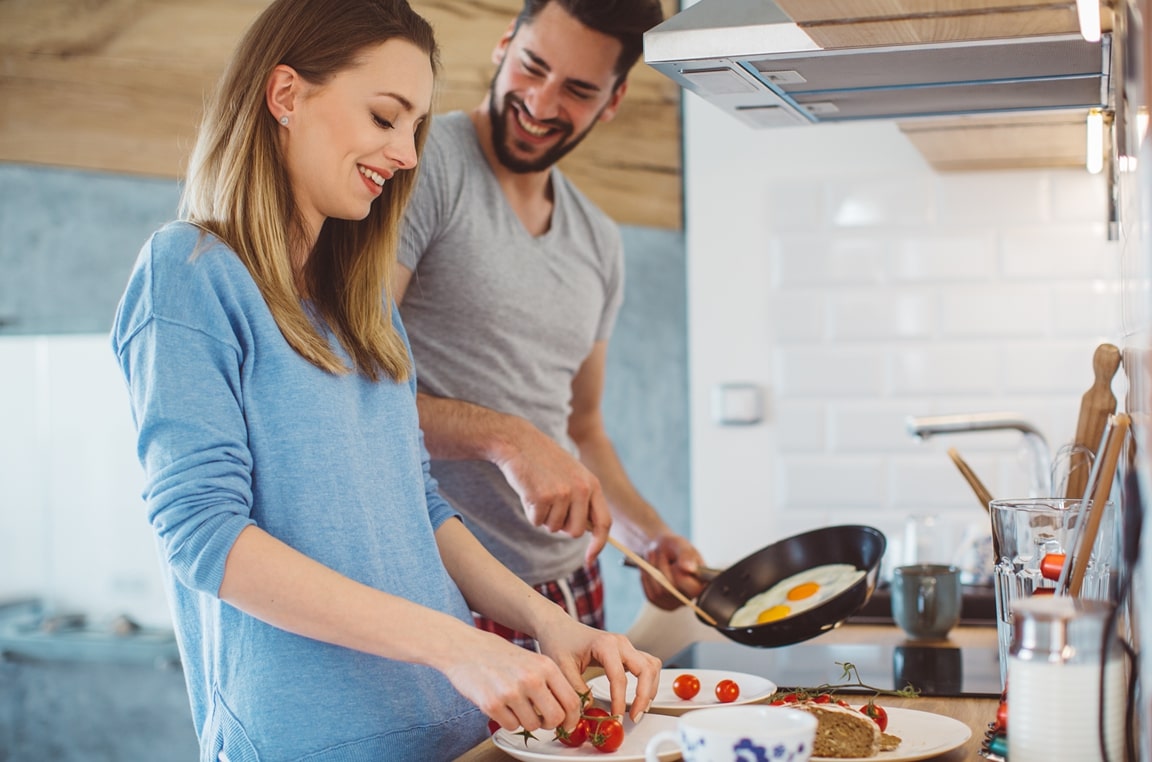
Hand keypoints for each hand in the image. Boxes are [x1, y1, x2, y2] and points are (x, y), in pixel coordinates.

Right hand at [441, 628, 584, 734]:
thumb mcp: (532, 660)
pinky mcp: (492, 704)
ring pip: (533, 726)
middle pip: (555, 718)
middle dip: (550, 724)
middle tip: (541, 719)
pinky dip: (508, 720)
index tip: (568, 724)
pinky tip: (501, 705)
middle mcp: (531, 678)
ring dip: (526, 721)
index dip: (572, 718)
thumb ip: (550, 682)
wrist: (465, 647)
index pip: (572, 701)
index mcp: (545, 665)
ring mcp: (511, 692)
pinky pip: (511, 726)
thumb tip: (567, 710)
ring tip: (515, 705)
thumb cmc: (499, 654)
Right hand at [495, 423, 611, 559]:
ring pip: (554, 528)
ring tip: (539, 492)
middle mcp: (581, 489)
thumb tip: (591, 533)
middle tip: (551, 505)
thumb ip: (584, 500)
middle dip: (562, 526)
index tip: (590, 559)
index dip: (599, 545)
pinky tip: (529, 491)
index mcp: (592, 484)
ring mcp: (562, 493)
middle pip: (576, 532)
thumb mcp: (573, 475)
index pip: (604, 522)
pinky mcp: (542, 497)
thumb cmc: (545, 461)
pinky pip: (537, 521)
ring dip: (544, 516)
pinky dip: (530, 512)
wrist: (519, 442)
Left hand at [534, 614, 660, 723]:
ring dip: (650, 688)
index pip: (619, 677)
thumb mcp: (562, 668)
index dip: (619, 701)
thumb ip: (576, 690)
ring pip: (652, 666)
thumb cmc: (559, 642)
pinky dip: (648, 681)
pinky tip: (640, 695)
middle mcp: (620, 642)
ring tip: (640, 708)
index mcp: (605, 644)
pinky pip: (647, 665)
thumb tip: (591, 710)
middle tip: (635, 716)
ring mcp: (626, 646)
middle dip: (644, 696)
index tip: (616, 717)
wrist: (559, 627)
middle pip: (646, 669)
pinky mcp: (627, 651)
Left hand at [641, 533, 707, 610]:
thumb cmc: (673, 548)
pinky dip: (647, 578)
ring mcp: (674, 602)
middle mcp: (690, 596)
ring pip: (658, 591)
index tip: (675, 560)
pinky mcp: (659, 603)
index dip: (679, 573)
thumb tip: (689, 568)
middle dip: (662, 566)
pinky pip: (650, 594)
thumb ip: (686, 555)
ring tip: (655, 556)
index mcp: (702, 582)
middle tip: (661, 553)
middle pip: (671, 589)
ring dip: (652, 570)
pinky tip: (651, 568)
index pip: (693, 589)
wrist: (658, 550)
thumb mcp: (680, 545)